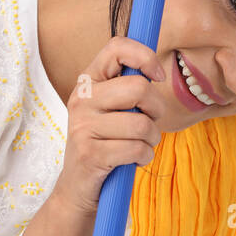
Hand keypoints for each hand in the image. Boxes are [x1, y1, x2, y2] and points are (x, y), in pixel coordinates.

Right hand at [50, 37, 165, 219]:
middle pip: (139, 88)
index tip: (157, 76)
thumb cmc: (106, 142)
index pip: (117, 47)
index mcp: (88, 81)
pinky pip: (137, 148)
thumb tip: (156, 70)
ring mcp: (83, 127)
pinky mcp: (91, 154)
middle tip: (149, 121)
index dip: (145, 57)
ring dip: (151, 138)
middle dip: (156, 108)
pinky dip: (144, 156)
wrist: (79, 188)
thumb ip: (128, 86)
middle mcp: (81, 99)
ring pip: (142, 123)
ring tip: (138, 144)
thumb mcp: (112, 108)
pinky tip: (132, 160)